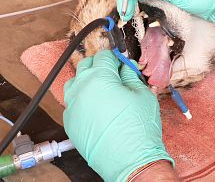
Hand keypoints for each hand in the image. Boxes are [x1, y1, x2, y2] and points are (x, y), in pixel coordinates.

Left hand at [63, 50, 172, 181]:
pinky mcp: (70, 121)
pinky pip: (72, 101)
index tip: (121, 61)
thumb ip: (130, 75)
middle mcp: (81, 88)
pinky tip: (96, 105)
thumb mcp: (142, 93)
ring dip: (87, 78)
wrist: (130, 160)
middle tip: (113, 72)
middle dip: (100, 64)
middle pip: (86, 64)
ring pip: (75, 81)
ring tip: (102, 87)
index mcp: (100, 77)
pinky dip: (82, 97)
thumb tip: (125, 66)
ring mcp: (72, 105)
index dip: (114, 56)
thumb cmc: (138, 127)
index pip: (103, 56)